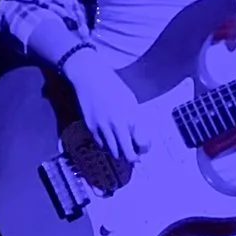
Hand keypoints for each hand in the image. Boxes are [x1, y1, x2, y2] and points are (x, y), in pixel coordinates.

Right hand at [64, 49, 147, 169]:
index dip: (144, 149)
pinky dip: (108, 147)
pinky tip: (111, 143)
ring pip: (113, 152)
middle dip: (133, 156)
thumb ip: (136, 119)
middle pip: (126, 153)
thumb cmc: (114, 87)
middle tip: (136, 155)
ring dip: (120, 154)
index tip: (145, 149)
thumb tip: (140, 137)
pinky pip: (101, 145)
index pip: (141, 144)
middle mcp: (115, 125)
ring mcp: (101, 127)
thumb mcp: (131, 102)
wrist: (90, 78)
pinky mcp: (90, 128)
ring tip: (124, 150)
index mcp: (129, 117)